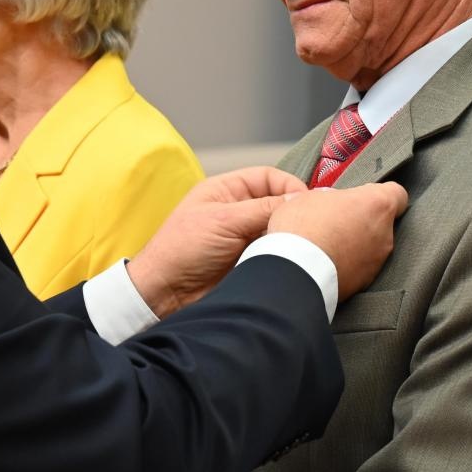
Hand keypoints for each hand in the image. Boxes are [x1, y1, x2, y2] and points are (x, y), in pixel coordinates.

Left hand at [127, 167, 308, 316]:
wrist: (166, 293)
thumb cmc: (180, 249)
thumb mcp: (224, 220)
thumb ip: (262, 208)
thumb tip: (298, 200)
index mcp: (226, 191)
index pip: (268, 177)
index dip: (288, 186)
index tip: (305, 202)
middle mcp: (238, 211)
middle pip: (277, 203)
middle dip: (291, 212)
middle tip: (305, 224)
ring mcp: (244, 236)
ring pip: (279, 229)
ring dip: (288, 235)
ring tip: (296, 243)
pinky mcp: (249, 260)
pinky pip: (274, 252)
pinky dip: (284, 254)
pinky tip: (289, 259)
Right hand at [269, 182, 408, 299]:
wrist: (294, 271)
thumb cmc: (302, 227)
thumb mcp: (312, 197)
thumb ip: (334, 198)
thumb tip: (333, 203)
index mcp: (377, 205)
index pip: (397, 194)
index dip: (381, 195)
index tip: (364, 198)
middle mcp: (385, 234)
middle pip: (381, 223)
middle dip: (362, 222)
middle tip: (336, 222)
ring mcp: (377, 261)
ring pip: (371, 247)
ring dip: (355, 246)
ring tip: (327, 246)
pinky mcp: (365, 284)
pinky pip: (360, 268)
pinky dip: (348, 266)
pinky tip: (326, 264)